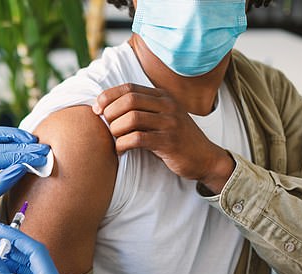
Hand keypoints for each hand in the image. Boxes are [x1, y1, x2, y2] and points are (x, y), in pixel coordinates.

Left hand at [92, 83, 234, 192]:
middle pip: (129, 100)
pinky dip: (123, 144)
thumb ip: (140, 110)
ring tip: (115, 139)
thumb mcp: (160, 118)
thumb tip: (104, 108)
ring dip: (116, 129)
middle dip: (110, 113)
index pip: (128, 88)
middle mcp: (167, 105)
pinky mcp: (169, 142)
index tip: (97, 110)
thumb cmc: (174, 139)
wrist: (204, 158)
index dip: (108, 97)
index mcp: (162, 96)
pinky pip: (138, 138)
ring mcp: (170, 123)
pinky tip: (121, 150)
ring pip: (132, 118)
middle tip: (107, 127)